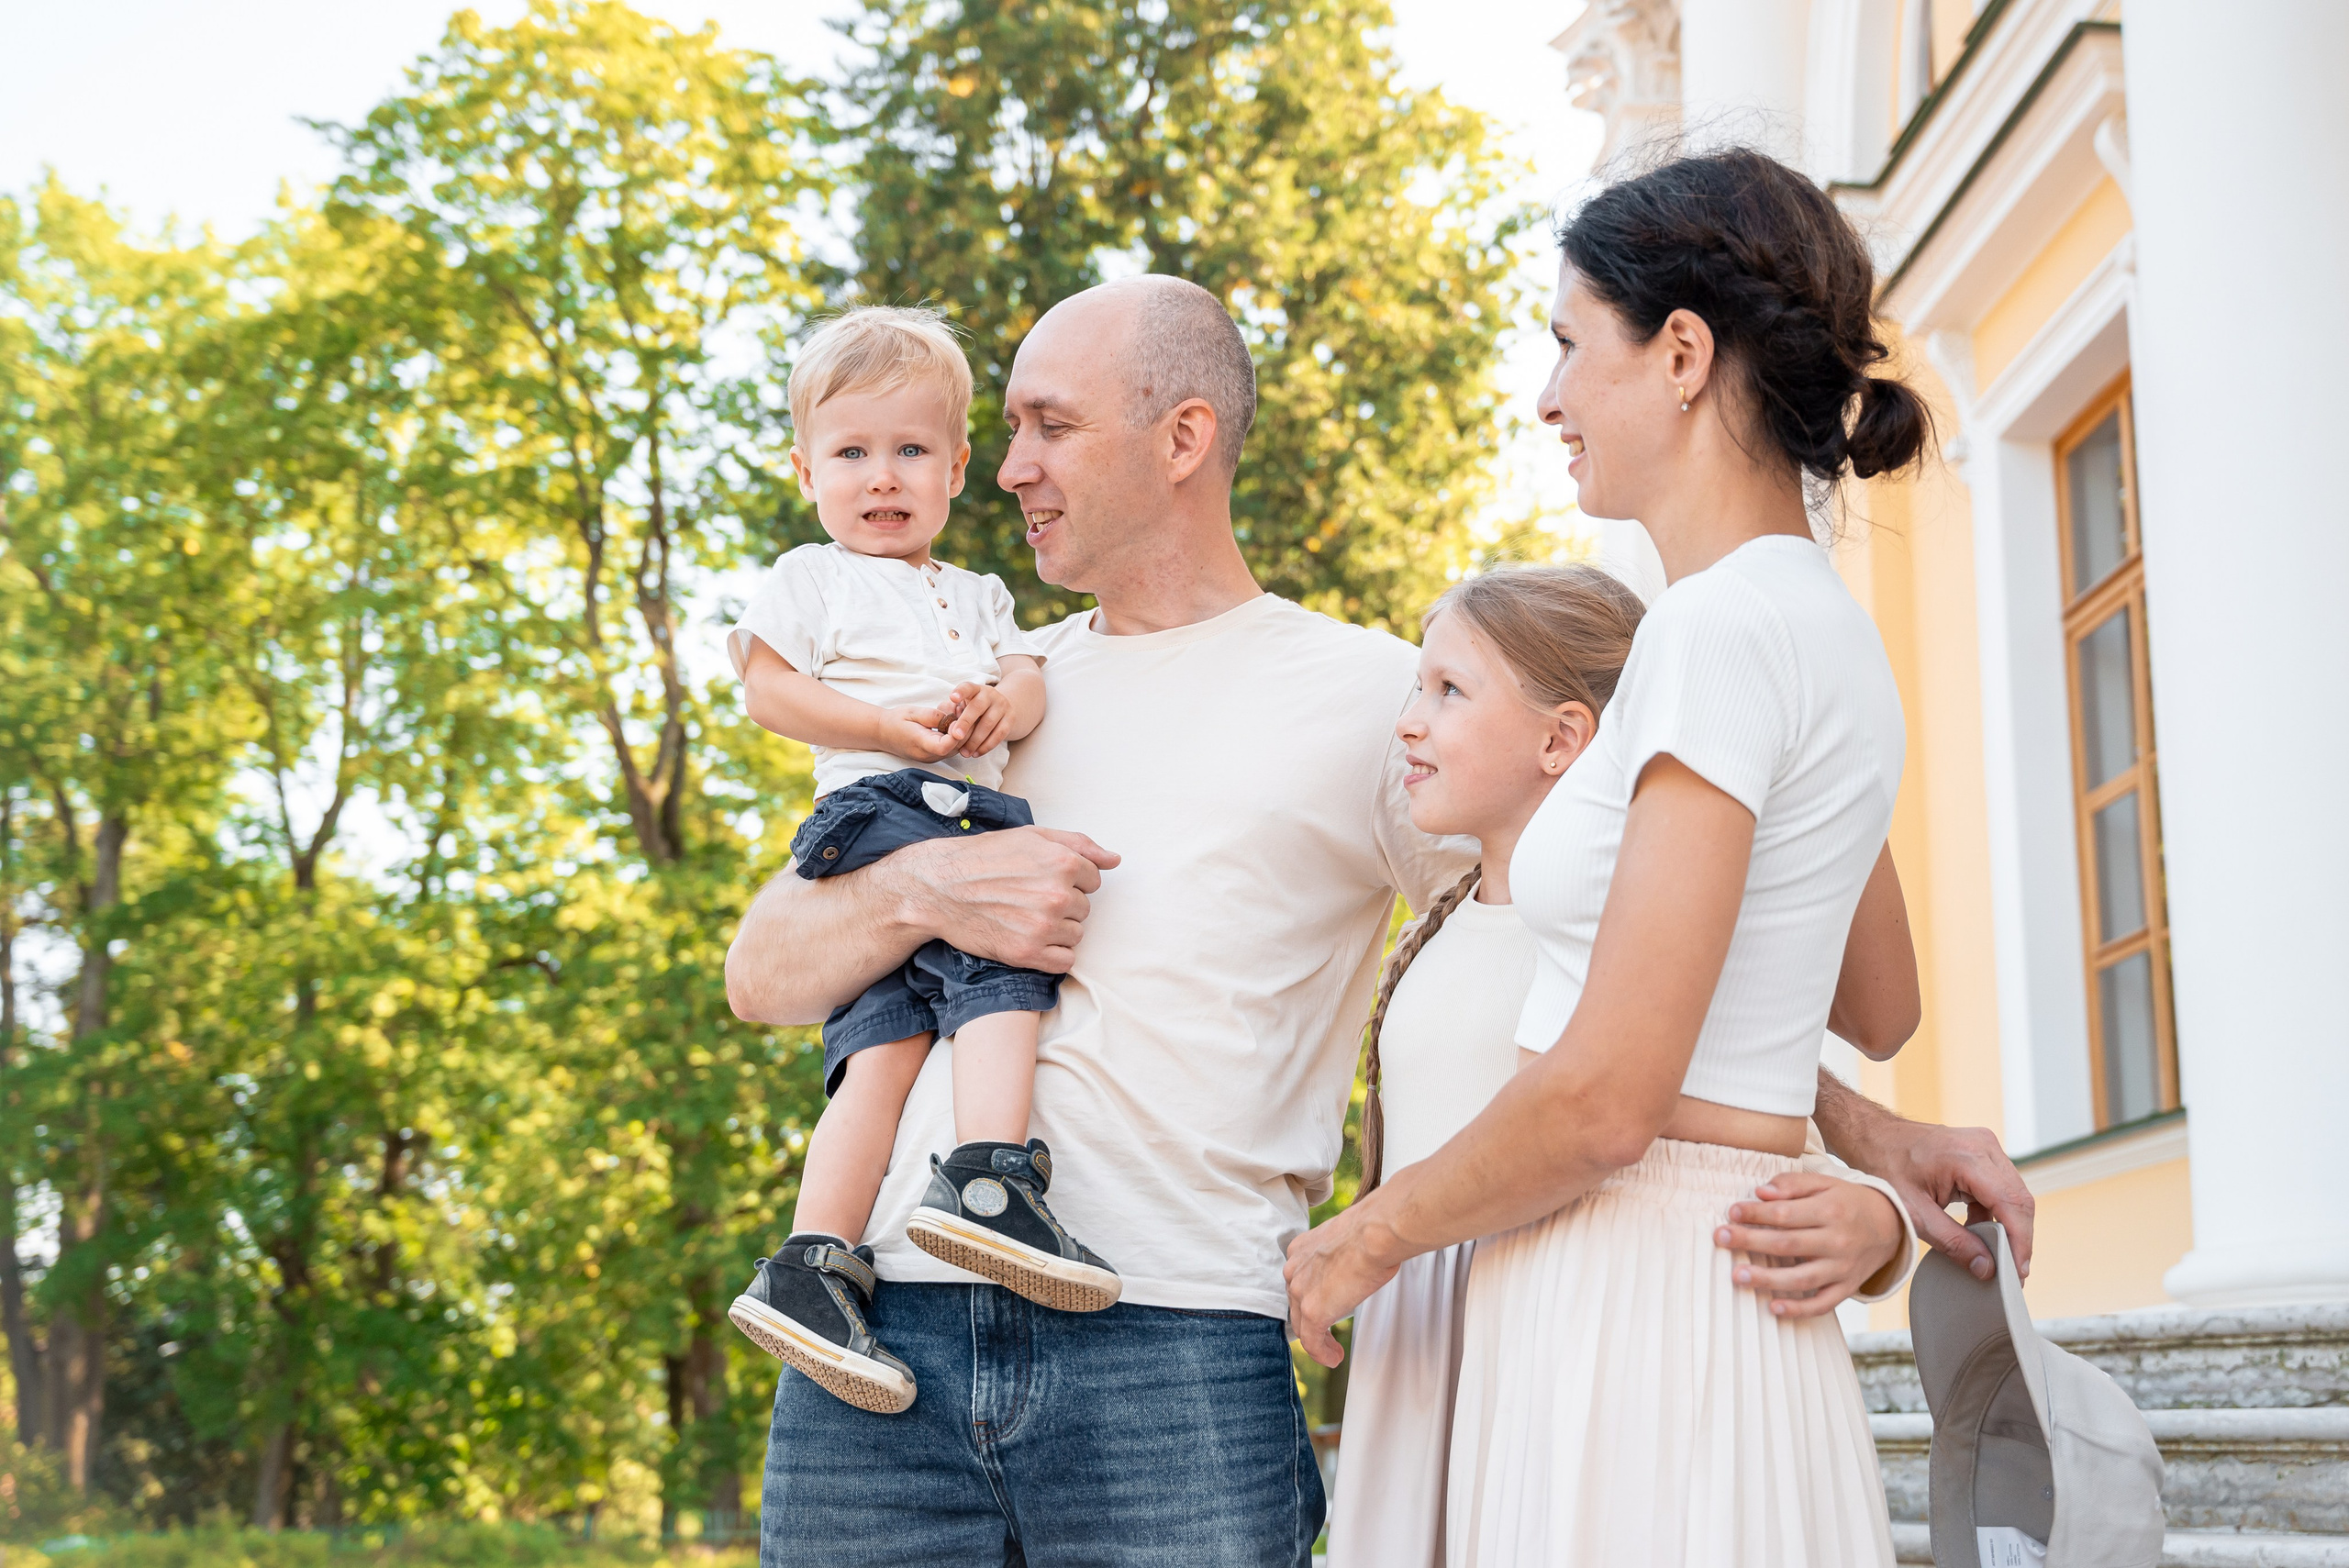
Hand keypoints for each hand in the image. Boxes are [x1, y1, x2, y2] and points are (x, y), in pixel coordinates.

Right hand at [875, 696, 972, 762]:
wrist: (883, 732)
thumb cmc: (896, 721)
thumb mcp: (913, 712)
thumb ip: (933, 716)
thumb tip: (953, 719)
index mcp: (920, 744)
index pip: (944, 746)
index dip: (956, 733)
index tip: (958, 717)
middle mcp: (928, 755)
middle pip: (956, 748)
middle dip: (964, 729)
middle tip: (962, 710)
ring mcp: (932, 757)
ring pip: (957, 748)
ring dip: (962, 732)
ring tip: (958, 713)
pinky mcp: (934, 755)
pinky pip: (951, 747)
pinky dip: (956, 735)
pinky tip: (953, 721)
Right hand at [878, 825, 1119, 972]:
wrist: (939, 887)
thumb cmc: (985, 857)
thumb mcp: (1032, 836)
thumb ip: (1080, 845)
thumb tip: (1114, 860)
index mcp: (1063, 862)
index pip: (1094, 880)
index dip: (1070, 880)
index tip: (1042, 880)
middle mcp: (1057, 895)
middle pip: (1084, 908)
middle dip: (1063, 904)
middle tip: (1029, 898)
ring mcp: (1044, 926)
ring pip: (1076, 934)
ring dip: (1058, 930)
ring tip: (1026, 917)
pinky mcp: (1028, 952)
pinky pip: (1065, 960)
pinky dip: (1052, 954)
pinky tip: (1030, 939)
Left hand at [948, 681, 1016, 756]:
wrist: (1003, 709)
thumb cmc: (976, 710)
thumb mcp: (965, 705)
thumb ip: (953, 711)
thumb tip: (943, 724)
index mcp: (975, 690)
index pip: (968, 687)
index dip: (960, 692)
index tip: (952, 698)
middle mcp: (990, 695)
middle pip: (977, 707)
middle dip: (965, 723)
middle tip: (956, 736)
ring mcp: (1002, 706)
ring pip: (988, 723)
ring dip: (975, 741)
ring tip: (964, 753)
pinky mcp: (1010, 719)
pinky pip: (999, 734)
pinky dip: (987, 746)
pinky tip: (977, 753)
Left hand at [1283, 1199, 1405, 1366]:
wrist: (1375, 1234)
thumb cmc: (1372, 1231)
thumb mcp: (1347, 1240)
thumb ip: (1341, 1255)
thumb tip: (1356, 1266)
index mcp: (1300, 1249)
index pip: (1299, 1280)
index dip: (1309, 1296)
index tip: (1325, 1305)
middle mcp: (1293, 1270)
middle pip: (1296, 1304)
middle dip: (1310, 1319)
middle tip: (1326, 1332)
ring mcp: (1300, 1292)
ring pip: (1302, 1325)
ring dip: (1317, 1341)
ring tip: (1332, 1351)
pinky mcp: (1313, 1312)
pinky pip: (1312, 1342)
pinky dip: (1322, 1353)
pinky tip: (1334, 1359)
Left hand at [1715, 1171, 1905, 1318]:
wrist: (1889, 1226)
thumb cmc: (1847, 1202)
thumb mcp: (1826, 1184)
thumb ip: (1793, 1184)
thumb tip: (1761, 1192)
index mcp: (1830, 1210)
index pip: (1785, 1213)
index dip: (1756, 1213)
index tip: (1732, 1212)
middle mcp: (1837, 1241)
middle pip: (1787, 1244)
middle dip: (1751, 1241)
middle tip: (1721, 1238)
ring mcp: (1842, 1268)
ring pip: (1801, 1278)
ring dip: (1767, 1279)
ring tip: (1738, 1275)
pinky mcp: (1847, 1288)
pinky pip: (1822, 1304)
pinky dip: (1799, 1309)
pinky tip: (1773, 1308)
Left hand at [1856, 1120, 2033, 1281]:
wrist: (1872, 1136)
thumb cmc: (1885, 1165)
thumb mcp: (1915, 1213)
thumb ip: (1953, 1243)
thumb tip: (1987, 1268)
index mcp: (1968, 1157)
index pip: (2011, 1204)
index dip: (2020, 1242)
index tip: (2018, 1272)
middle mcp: (1984, 1146)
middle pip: (2019, 1199)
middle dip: (2019, 1239)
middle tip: (2012, 1273)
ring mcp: (1985, 1146)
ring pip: (2014, 1194)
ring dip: (2009, 1227)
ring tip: (1999, 1259)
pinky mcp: (1982, 1152)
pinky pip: (2000, 1187)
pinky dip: (1996, 1213)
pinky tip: (1983, 1235)